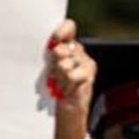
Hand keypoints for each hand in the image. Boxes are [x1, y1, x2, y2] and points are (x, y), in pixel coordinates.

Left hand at [46, 19, 95, 138]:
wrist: (68, 111)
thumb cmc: (56, 89)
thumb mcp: (50, 68)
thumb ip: (53, 53)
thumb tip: (55, 45)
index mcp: (69, 46)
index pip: (68, 27)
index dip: (61, 30)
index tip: (55, 39)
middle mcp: (79, 52)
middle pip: (62, 47)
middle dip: (54, 63)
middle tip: (55, 75)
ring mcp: (86, 62)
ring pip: (64, 62)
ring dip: (59, 76)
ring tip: (62, 84)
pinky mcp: (89, 74)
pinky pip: (71, 73)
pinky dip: (66, 83)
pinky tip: (68, 89)